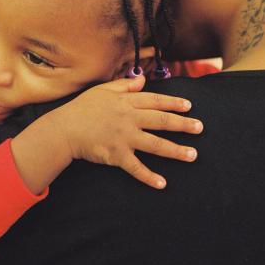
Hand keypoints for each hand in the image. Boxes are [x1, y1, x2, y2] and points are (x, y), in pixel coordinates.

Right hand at [46, 75, 202, 188]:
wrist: (63, 129)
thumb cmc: (82, 109)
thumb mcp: (102, 90)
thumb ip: (124, 85)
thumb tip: (142, 81)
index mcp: (126, 102)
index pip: (155, 101)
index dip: (173, 103)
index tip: (189, 106)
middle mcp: (129, 118)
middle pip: (162, 121)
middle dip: (183, 125)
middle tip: (200, 128)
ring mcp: (124, 137)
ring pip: (155, 144)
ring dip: (176, 151)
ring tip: (193, 155)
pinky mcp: (116, 155)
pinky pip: (136, 168)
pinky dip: (149, 176)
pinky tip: (162, 183)